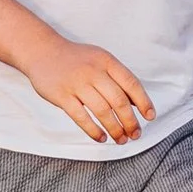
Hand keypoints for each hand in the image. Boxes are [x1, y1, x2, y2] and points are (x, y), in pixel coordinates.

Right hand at [27, 37, 155, 145]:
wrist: (43, 52)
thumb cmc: (77, 60)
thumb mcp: (100, 61)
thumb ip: (118, 79)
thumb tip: (138, 104)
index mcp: (107, 61)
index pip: (131, 83)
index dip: (143, 102)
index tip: (150, 117)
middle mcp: (93, 71)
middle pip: (118, 100)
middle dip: (130, 121)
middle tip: (135, 134)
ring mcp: (77, 83)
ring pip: (102, 111)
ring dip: (114, 129)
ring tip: (121, 139)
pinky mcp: (62, 96)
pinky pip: (81, 117)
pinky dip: (93, 130)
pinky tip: (102, 138)